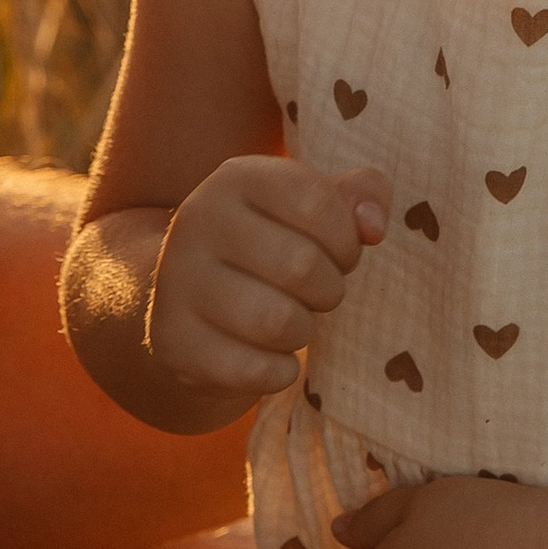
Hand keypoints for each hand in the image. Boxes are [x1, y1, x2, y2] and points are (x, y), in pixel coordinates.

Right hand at [145, 157, 388, 418]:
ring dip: (303, 331)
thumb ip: (361, 196)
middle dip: (328, 289)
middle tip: (316, 293)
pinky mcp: (174, 341)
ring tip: (291, 321)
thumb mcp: (315, 207)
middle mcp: (198, 219)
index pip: (315, 201)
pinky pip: (256, 370)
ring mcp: (177, 281)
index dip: (345, 238)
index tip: (339, 253)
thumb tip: (373, 226)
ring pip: (278, 321)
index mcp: (237, 177)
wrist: (188, 300)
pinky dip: (280, 371)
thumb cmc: (272, 246)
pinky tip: (270, 355)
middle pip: (301, 265)